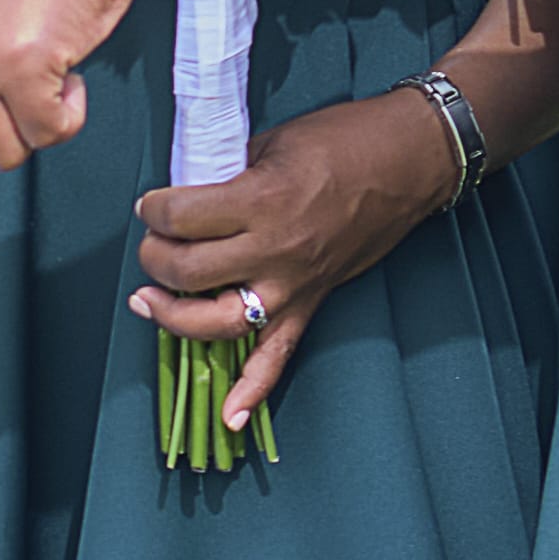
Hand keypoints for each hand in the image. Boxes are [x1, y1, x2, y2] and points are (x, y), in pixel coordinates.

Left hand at [123, 84, 459, 437]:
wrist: (409, 161)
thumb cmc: (343, 140)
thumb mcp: (271, 142)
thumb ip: (225, 172)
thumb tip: (184, 191)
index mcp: (262, 200)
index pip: (182, 218)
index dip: (154, 209)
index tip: (152, 204)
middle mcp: (275, 249)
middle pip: (189, 271)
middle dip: (155, 257)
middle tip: (153, 241)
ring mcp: (294, 283)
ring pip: (220, 322)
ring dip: (174, 319)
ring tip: (149, 302)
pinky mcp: (312, 302)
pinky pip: (279, 356)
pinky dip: (252, 392)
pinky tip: (228, 418)